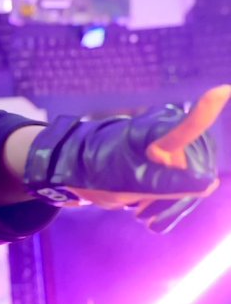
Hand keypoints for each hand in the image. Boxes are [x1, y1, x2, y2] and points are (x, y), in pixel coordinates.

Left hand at [23, 85, 229, 232]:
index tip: (223, 90)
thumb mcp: (128, 187)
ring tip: (140, 212)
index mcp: (155, 137)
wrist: (86, 169)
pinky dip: (170, 202)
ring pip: (193, 182)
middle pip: (195, 174)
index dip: (207, 110)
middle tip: (140, 211)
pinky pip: (188, 182)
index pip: (187, 126)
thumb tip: (209, 184)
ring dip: (169, 203)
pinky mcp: (177, 152)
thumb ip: (167, 186)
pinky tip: (150, 214)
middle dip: (173, 199)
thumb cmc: (101, 174)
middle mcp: (171, 132)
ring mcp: (177, 141)